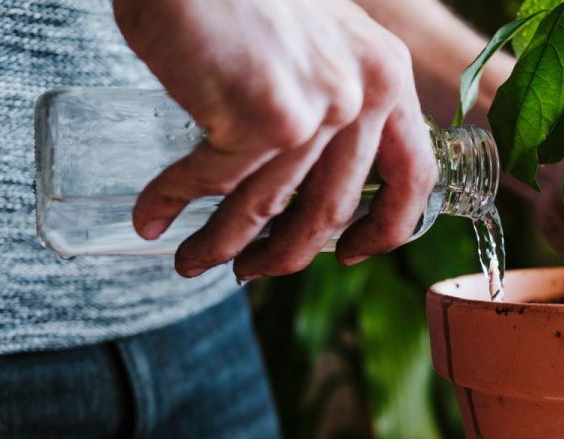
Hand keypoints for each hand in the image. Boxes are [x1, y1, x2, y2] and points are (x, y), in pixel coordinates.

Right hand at [113, 0, 436, 279]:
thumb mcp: (315, 43)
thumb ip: (325, 100)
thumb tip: (300, 177)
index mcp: (385, 77)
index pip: (412, 176)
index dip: (387, 229)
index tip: (352, 255)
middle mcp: (362, 95)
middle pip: (331, 211)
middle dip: (285, 255)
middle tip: (252, 271)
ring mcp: (316, 109)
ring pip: (266, 208)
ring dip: (221, 245)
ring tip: (190, 260)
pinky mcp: (262, 117)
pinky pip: (210, 181)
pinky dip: (172, 201)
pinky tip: (151, 216)